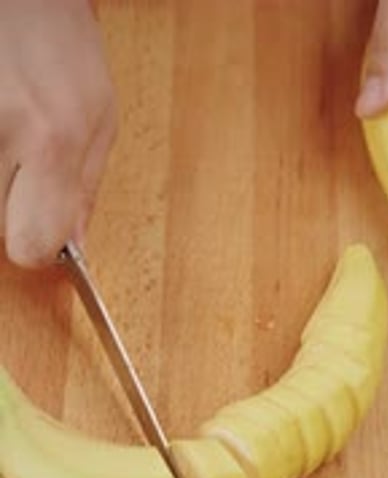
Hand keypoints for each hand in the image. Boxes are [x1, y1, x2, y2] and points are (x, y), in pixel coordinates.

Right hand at [0, 0, 116, 267]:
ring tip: (8, 134)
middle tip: (24, 160)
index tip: (40, 230)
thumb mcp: (98, 116)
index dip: (37, 246)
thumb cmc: (59, 42)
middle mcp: (1, 134)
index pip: (30, 245)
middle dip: (13, 206)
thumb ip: (85, 189)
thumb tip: (72, 247)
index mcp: (52, 139)